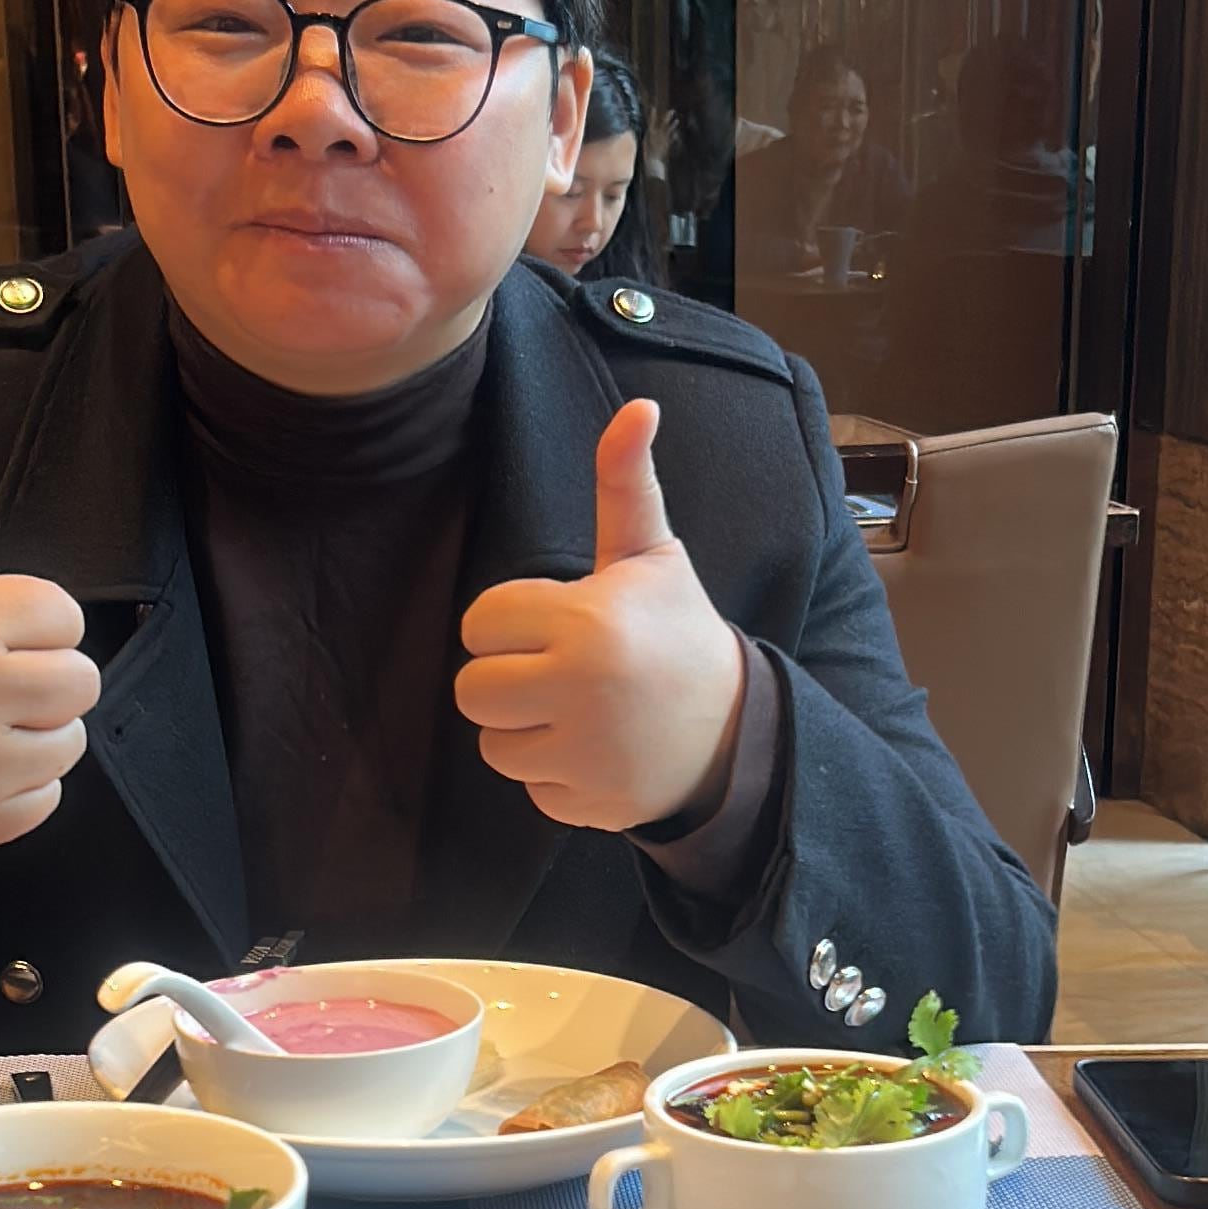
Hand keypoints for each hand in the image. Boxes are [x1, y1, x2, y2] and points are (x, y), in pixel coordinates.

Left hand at [455, 396, 743, 829]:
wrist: (735, 730)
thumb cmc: (676, 631)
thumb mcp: (652, 556)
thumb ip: (625, 483)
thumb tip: (638, 405)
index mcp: (588, 619)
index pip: (481, 622)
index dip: (510, 623)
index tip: (556, 625)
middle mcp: (582, 687)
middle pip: (472, 689)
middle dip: (506, 680)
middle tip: (558, 672)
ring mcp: (585, 752)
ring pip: (492, 744)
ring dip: (525, 731)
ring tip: (577, 712)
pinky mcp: (588, 803)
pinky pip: (529, 788)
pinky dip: (556, 775)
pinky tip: (597, 752)